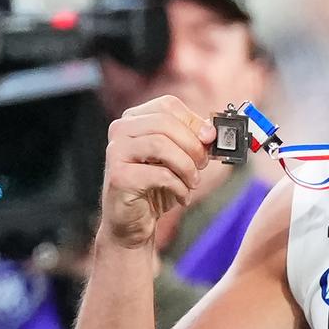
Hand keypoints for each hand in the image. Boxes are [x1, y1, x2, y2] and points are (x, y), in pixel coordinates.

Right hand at [100, 95, 213, 248]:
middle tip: (203, 164)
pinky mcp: (119, 177)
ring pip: (161, 145)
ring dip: (187, 166)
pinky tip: (181, 195)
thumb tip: (212, 132)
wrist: (132, 222)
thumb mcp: (178, 158)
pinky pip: (159, 174)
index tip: (210, 138)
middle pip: (165, 123)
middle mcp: (121, 130)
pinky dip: (179, 186)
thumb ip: (193, 141)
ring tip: (192, 182)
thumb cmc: (155, 187)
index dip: (193, 121)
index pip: (168, 105)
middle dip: (192, 145)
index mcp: (135, 119)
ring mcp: (116, 152)